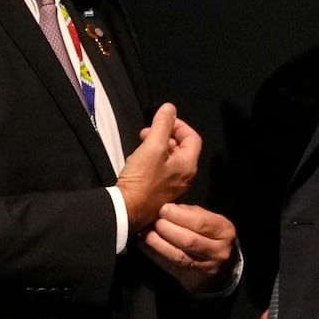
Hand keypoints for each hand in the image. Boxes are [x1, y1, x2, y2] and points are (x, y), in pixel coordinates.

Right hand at [116, 104, 199, 229]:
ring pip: (168, 158)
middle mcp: (184, 176)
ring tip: (141, 143)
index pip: (192, 137)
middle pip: (181, 147)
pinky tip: (136, 160)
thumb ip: (162, 125)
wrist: (126, 210)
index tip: (162, 120)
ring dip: (156, 146)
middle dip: (164, 134)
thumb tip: (170, 108)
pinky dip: (151, 159)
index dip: (179, 125)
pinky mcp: (159, 192)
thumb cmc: (142, 179)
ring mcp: (172, 186)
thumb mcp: (152, 146)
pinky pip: (160, 169)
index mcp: (187, 165)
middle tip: (147, 132)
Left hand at [137, 202, 236, 293]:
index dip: (178, 215)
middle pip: (188, 240)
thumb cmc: (212, 238)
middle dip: (166, 228)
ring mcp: (207, 267)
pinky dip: (155, 255)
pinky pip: (170, 266)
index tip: (162, 209)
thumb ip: (191, 213)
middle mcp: (219, 250)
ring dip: (157, 243)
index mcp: (224, 230)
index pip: (200, 222)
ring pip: (178, 255)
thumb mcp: (210, 221)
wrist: (224, 269)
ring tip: (145, 232)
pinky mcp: (193, 279)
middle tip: (152, 221)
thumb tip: (167, 207)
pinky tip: (144, 245)